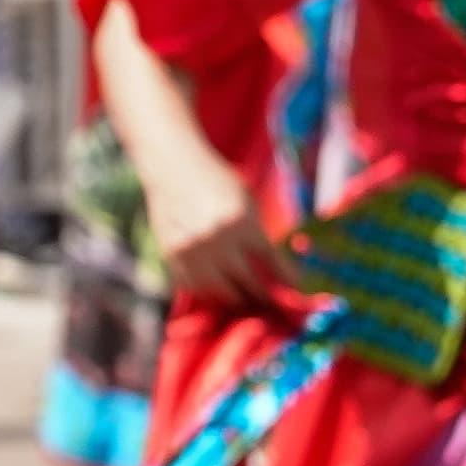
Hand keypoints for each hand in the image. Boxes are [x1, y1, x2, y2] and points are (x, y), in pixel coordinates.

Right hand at [140, 144, 291, 306]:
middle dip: (261, 294)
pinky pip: (192, 284)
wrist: (172, 166)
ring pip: (218, 291)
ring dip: (233, 297)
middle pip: (247, 282)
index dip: (286, 279)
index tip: (293, 290)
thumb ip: (257, 235)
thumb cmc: (216, 181)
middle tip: (267, 300)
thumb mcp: (246, 202)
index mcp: (242, 221)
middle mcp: (217, 238)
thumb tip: (273, 273)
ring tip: (241, 298)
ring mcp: (192, 248)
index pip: (272, 262)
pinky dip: (205, 290)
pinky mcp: (171, 252)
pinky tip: (214, 287)